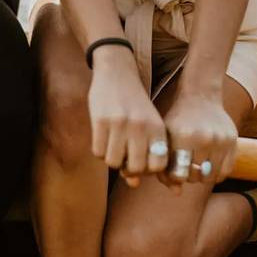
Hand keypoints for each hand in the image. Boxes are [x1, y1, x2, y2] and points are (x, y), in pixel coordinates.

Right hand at [88, 47, 168, 185]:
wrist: (117, 72)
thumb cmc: (134, 105)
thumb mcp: (146, 125)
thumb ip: (144, 153)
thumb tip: (133, 184)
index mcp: (157, 128)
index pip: (158, 166)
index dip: (147, 170)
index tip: (140, 163)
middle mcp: (141, 127)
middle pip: (135, 168)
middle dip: (127, 169)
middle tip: (124, 158)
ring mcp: (120, 123)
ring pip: (113, 162)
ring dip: (111, 160)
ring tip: (112, 146)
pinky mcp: (100, 120)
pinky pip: (98, 152)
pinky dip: (99, 151)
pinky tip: (102, 138)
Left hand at [161, 91, 236, 187]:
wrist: (201, 97)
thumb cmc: (178, 120)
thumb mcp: (166, 137)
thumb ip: (165, 165)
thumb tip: (177, 193)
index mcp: (183, 136)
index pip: (179, 174)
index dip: (175, 177)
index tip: (174, 169)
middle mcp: (204, 138)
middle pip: (196, 177)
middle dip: (188, 176)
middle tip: (186, 166)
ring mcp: (221, 140)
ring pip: (212, 177)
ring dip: (203, 176)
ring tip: (197, 165)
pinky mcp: (233, 141)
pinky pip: (227, 171)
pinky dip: (217, 173)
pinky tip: (209, 164)